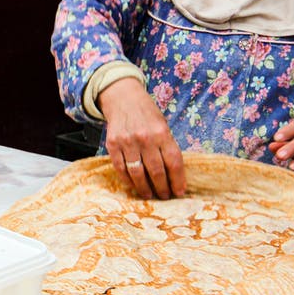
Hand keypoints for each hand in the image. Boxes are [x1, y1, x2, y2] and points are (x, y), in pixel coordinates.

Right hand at [97, 78, 185, 198]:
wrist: (123, 98)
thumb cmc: (147, 113)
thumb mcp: (162, 125)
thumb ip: (167, 147)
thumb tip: (173, 174)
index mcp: (162, 133)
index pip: (173, 162)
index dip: (178, 180)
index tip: (180, 192)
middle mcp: (145, 138)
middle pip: (156, 171)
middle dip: (162, 188)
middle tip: (165, 196)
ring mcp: (128, 142)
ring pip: (138, 173)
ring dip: (145, 188)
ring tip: (149, 195)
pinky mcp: (113, 144)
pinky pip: (121, 168)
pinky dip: (128, 180)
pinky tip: (133, 185)